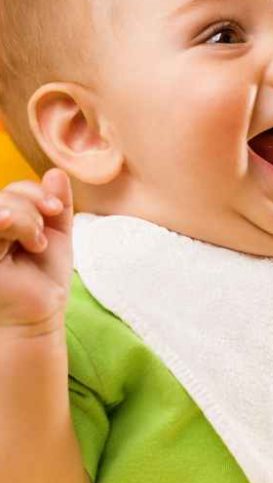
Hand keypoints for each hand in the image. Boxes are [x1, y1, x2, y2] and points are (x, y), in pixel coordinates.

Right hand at [0, 168, 74, 337]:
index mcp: (4, 220)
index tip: (56, 210)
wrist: (41, 310)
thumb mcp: (56, 233)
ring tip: (37, 243)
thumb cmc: (44, 276)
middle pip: (6, 194)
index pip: (14, 189)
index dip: (36, 192)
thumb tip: (56, 171)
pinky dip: (13, 223)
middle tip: (46, 233)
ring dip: (27, 218)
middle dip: (34, 206)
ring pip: (2, 206)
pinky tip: (23, 236)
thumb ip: (57, 203)